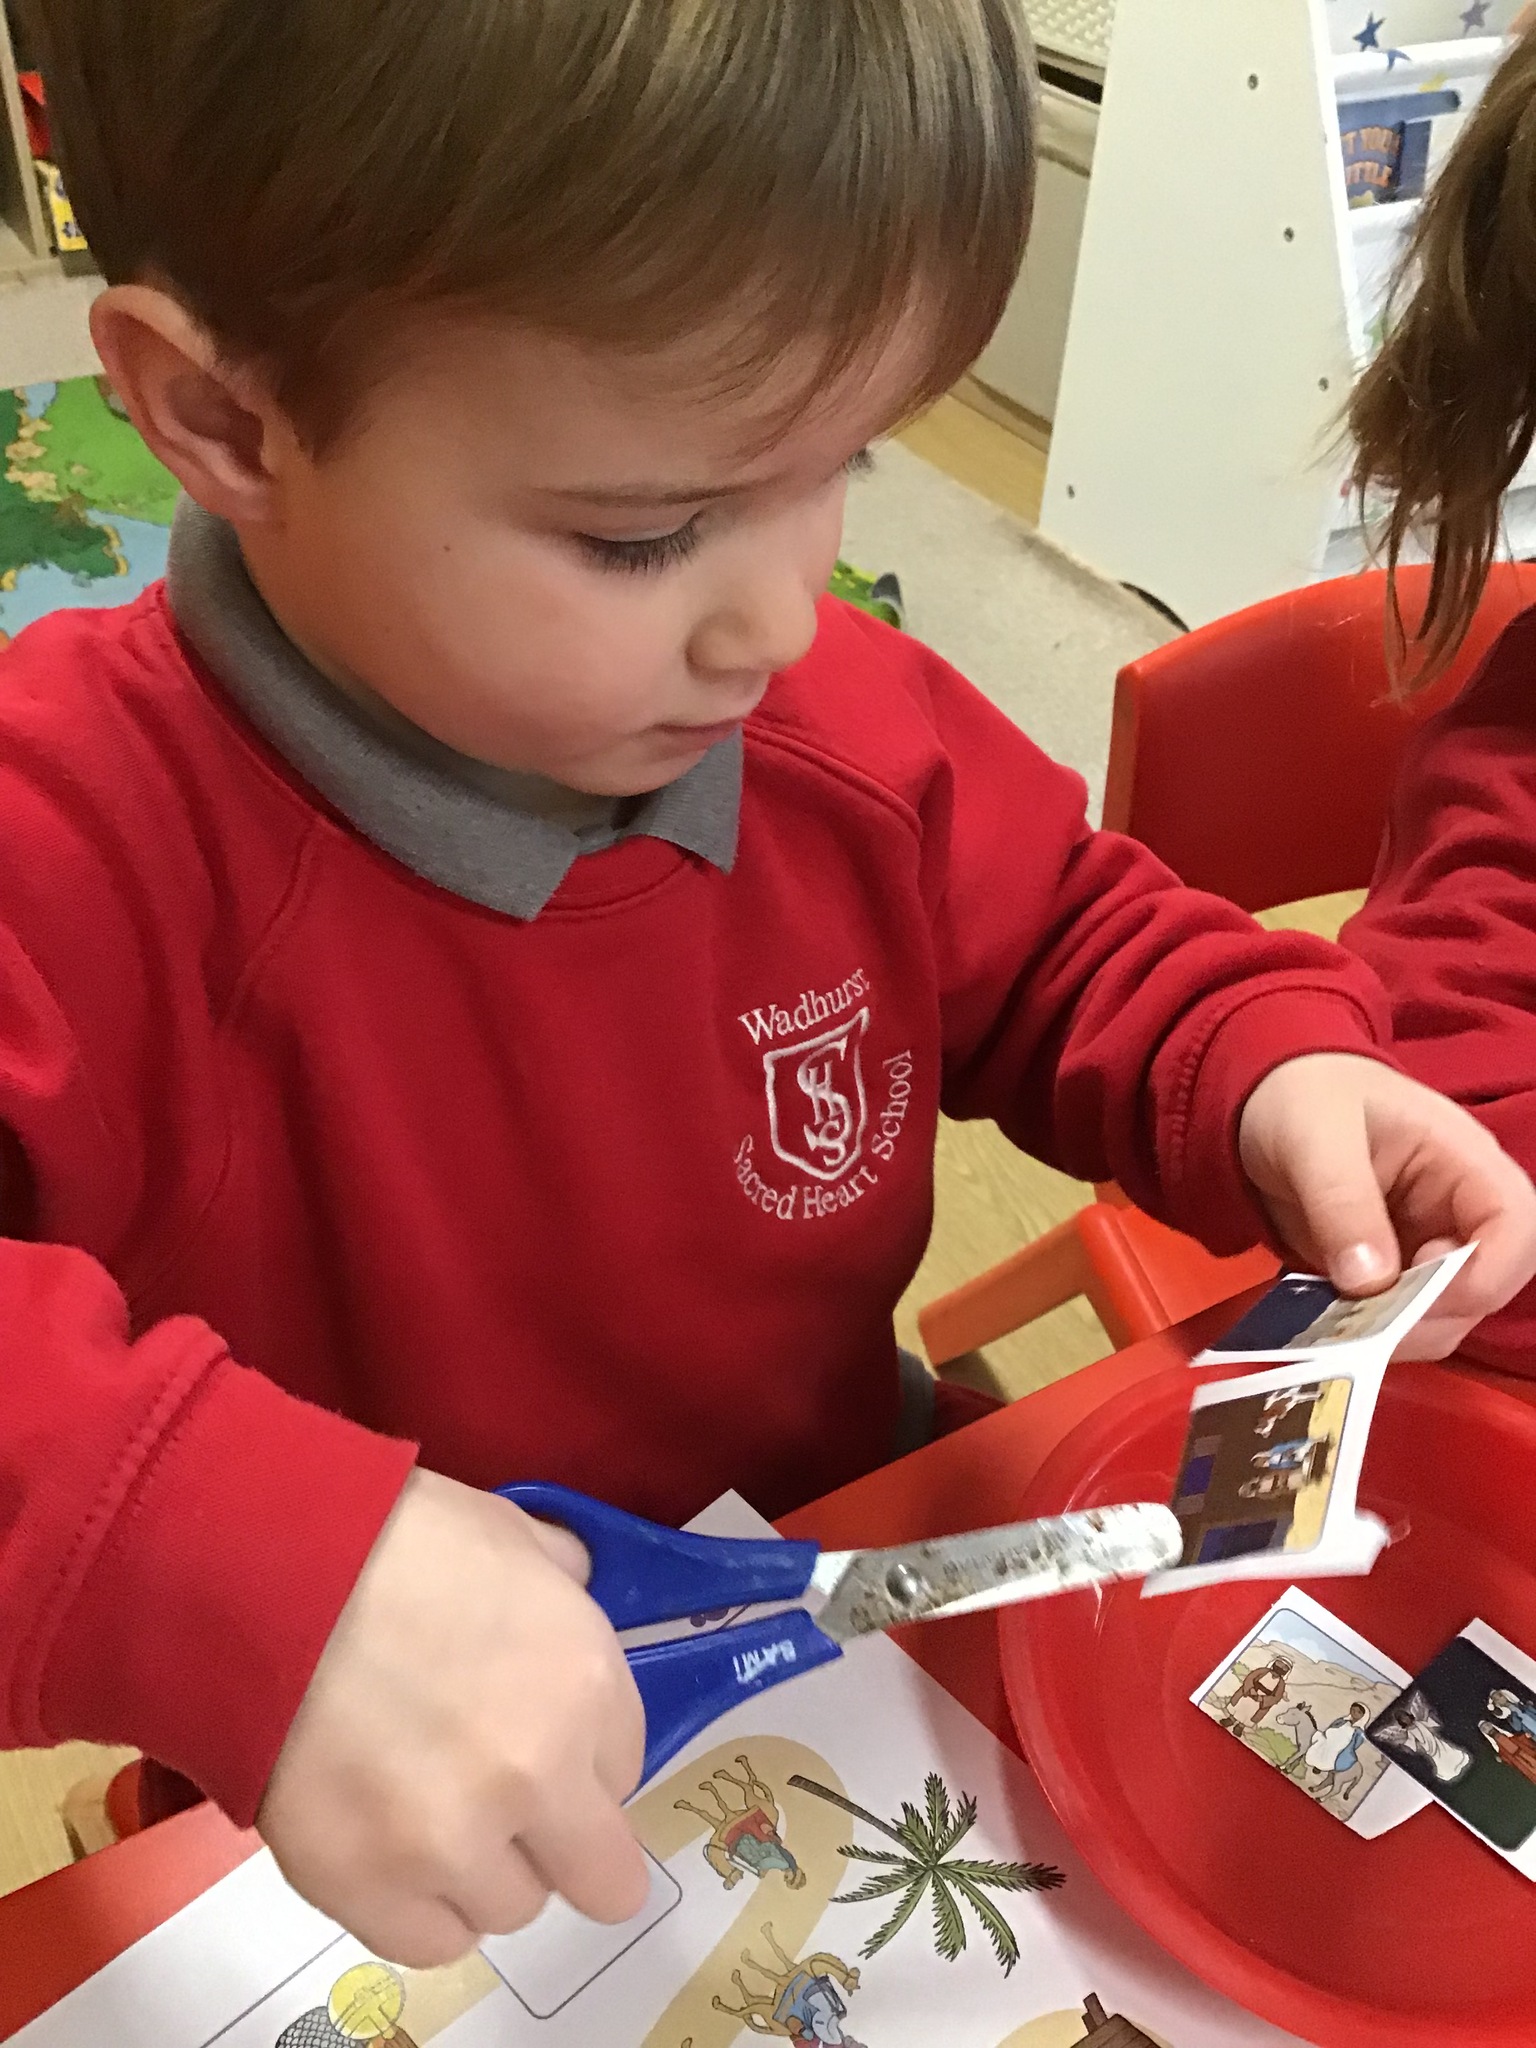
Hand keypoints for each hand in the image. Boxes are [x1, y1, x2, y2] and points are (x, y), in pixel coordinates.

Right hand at [257, 1469, 647, 1965]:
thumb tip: (570, 1589)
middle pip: (602, 1876)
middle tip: (516, 1805)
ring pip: (511, 1908)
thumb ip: (561, 1583)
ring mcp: (449, 1846)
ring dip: (486, 1870)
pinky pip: (430, 1942)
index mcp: (583, 1683)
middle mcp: (535, 1778)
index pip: (627, 1766)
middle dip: (568, 1841)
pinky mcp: (363, 1888)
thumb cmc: (390, 1535)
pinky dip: (421, 1906)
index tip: (544, 1732)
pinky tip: (394, 1850)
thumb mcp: (509, 1533)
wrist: (262, 1573)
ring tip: (430, 1807)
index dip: (584, 1751)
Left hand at [1238, 1053, 1535, 1358]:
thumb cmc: (1301, 1097)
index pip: (1515, 1227)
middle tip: (1362, 1325)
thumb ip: (1342, 1202)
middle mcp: (1458, 1210)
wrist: (1261, 1098)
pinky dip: (1366, 1330)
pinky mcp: (1390, 1272)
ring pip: (1443, 1315)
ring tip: (1336, 1322)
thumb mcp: (1314, 1138)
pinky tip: (1325, 1321)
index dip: (1483, 1275)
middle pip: (1485, 1286)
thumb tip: (1371, 1282)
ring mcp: (1426, 1245)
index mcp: (1462, 1161)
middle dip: (1430, 1317)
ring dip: (1396, 1332)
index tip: (1417, 1297)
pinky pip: (1397, 1318)